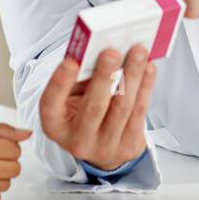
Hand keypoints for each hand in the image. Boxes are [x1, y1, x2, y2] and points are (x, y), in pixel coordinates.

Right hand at [40, 46, 155, 171]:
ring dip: (132, 76)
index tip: (70, 61)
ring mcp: (105, 147)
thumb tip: (102, 52)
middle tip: (112, 52)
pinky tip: (148, 68)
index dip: (59, 83)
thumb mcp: (71, 96)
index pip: (50, 105)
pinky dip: (145, 86)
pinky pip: (139, 112)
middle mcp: (77, 141)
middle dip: (104, 76)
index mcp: (55, 125)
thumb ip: (80, 77)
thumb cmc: (82, 110)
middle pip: (93, 107)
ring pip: (122, 107)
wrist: (102, 144)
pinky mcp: (128, 147)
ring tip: (138, 51)